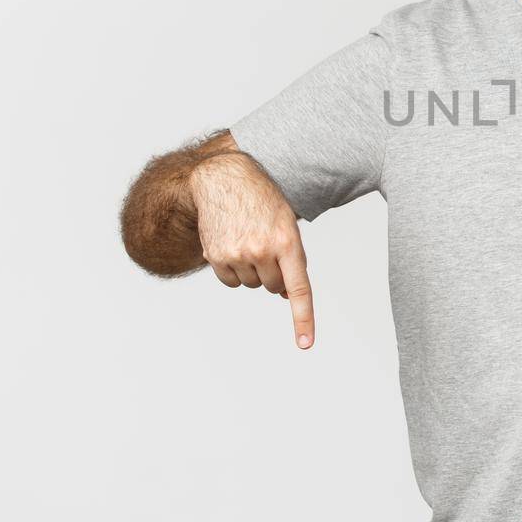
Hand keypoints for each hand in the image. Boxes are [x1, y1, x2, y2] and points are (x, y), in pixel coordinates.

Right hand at [190, 152, 315, 349]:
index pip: (298, 287)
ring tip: (249, 239)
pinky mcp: (215, 256)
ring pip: (253, 285)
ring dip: (253, 270)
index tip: (305, 344)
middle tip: (267, 246)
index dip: (303, 318)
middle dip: (275, 274)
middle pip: (274, 288)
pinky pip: (231, 282)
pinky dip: (234, 271)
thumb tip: (286, 295)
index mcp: (287, 241)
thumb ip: (292, 258)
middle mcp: (262, 250)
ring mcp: (236, 254)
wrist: (225, 177)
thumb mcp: (287, 223)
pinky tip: (232, 245)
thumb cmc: (263, 200)